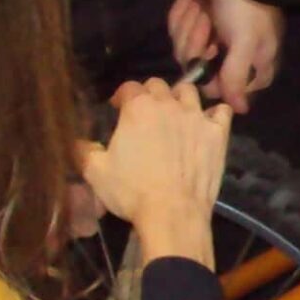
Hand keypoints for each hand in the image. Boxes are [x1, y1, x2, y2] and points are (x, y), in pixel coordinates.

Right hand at [77, 79, 231, 265]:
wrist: (173, 213)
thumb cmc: (131, 192)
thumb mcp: (96, 173)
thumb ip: (84, 151)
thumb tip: (77, 141)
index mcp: (138, 108)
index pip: (129, 87)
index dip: (122, 96)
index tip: (118, 109)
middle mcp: (169, 105)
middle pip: (159, 85)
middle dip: (149, 94)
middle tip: (145, 114)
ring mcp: (197, 117)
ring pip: (189, 92)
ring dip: (180, 98)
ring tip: (175, 114)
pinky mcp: (218, 134)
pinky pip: (222, 112)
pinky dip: (215, 114)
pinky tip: (208, 124)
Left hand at [168, 0, 284, 113]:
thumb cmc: (245, 9)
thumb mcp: (245, 44)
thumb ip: (237, 78)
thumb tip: (240, 110)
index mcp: (251, 63)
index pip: (228, 89)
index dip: (214, 80)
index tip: (210, 61)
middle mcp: (229, 55)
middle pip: (199, 68)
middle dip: (198, 43)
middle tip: (208, 24)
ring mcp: (209, 38)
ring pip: (184, 47)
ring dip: (191, 25)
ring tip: (204, 8)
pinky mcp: (194, 22)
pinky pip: (177, 28)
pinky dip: (183, 13)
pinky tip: (196, 0)